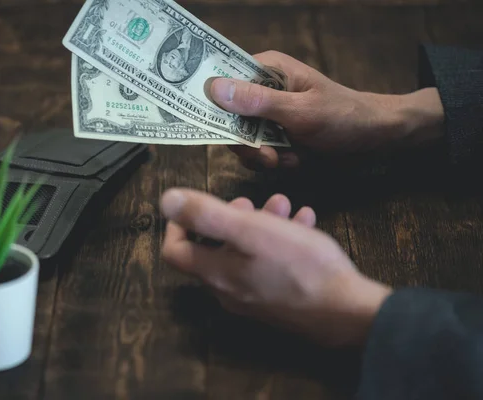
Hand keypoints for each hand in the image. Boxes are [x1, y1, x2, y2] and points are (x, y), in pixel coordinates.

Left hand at [160, 188, 391, 346]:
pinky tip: (304, 222)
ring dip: (260, 224)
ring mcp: (254, 299)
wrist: (347, 313)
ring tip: (284, 205)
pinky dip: (280, 241)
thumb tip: (167, 200)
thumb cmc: (299, 267)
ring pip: (246, 253)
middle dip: (230, 217)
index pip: (175, 251)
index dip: (178, 224)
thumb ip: (207, 215)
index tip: (196, 205)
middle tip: (250, 201)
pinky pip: (269, 266)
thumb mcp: (251, 230)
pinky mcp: (277, 301)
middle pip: (215, 249)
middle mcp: (229, 290)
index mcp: (215, 274)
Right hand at [209, 51, 444, 169]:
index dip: (212, 102)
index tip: (212, 125)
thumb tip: (214, 89)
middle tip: (267, 155)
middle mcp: (262, 89)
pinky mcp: (275, 135)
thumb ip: (257, 102)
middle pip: (227, 117)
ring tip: (286, 158)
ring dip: (262, 155)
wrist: (374, 139)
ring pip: (242, 140)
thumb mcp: (300, 110)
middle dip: (245, 142)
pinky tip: (295, 160)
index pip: (222, 80)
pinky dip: (275, 161)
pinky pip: (258, 152)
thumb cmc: (343, 116)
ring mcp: (268, 115)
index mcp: (266, 70)